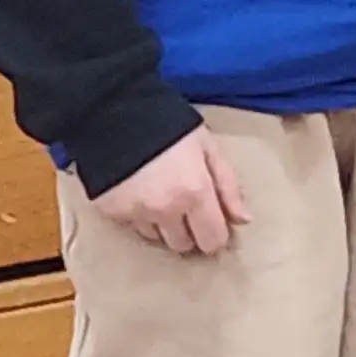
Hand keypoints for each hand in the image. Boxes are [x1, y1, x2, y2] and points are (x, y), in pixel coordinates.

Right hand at [91, 127, 247, 253]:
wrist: (116, 111)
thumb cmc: (170, 125)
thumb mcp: (208, 147)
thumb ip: (228, 185)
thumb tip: (243, 220)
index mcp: (195, 193)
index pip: (212, 240)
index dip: (215, 234)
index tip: (213, 222)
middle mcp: (166, 210)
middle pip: (183, 245)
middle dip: (188, 231)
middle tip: (185, 207)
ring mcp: (136, 214)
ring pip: (156, 238)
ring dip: (162, 225)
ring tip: (160, 195)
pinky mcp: (112, 212)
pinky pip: (132, 226)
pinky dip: (138, 215)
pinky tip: (139, 191)